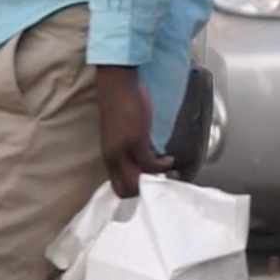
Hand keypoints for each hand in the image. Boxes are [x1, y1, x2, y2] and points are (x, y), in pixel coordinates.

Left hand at [93, 66, 173, 198]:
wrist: (116, 88)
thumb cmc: (119, 106)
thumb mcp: (120, 134)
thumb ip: (127, 149)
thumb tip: (142, 159)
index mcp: (109, 156)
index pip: (118, 186)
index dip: (134, 190)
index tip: (150, 184)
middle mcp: (114, 158)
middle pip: (127, 189)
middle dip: (146, 190)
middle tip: (161, 181)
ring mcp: (123, 151)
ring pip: (139, 180)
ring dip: (157, 177)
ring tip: (169, 169)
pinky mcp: (136, 142)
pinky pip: (151, 163)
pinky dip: (163, 165)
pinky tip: (169, 158)